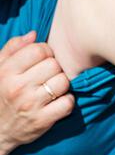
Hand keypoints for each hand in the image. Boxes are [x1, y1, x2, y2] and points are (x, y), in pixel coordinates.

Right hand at [0, 32, 74, 154]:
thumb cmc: (1, 93)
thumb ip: (13, 48)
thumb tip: (34, 34)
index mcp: (6, 72)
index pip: (39, 50)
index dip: (46, 52)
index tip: (43, 59)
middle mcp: (18, 87)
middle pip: (54, 65)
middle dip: (55, 68)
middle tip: (48, 76)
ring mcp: (31, 105)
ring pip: (63, 82)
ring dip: (62, 84)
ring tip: (53, 88)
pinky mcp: (43, 120)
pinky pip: (68, 103)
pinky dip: (67, 101)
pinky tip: (58, 101)